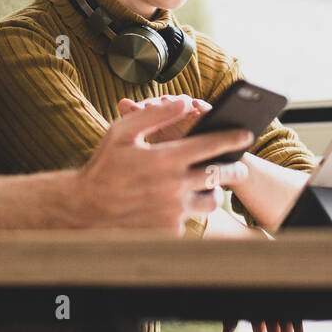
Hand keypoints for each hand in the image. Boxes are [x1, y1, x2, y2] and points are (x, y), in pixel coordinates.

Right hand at [75, 98, 250, 233]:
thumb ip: (156, 115)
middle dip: (235, 169)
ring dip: (214, 192)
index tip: (246, 134)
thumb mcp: (123, 131)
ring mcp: (173, 211)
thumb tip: (185, 102)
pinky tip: (179, 202)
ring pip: (211, 201)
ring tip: (209, 185)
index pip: (210, 145)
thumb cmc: (104, 166)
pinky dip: (188, 209)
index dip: (232, 138)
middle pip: (220, 176)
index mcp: (166, 159)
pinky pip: (190, 218)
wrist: (85, 209)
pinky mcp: (169, 229)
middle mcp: (174, 187)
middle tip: (240, 167)